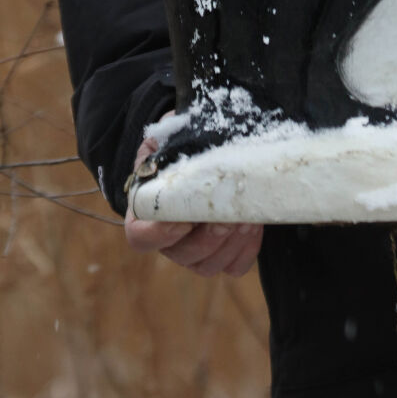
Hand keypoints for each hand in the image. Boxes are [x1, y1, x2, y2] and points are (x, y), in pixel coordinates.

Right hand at [124, 140, 261, 277]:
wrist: (203, 148)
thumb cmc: (184, 141)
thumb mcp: (173, 132)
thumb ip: (173, 136)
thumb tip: (188, 132)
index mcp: (147, 210)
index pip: (141, 237)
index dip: (161, 234)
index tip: (185, 219)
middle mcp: (168, 238)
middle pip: (183, 254)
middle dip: (210, 237)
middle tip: (230, 215)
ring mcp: (194, 249)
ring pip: (209, 265)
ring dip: (231, 243)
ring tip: (249, 216)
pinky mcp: (222, 251)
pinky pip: (234, 265)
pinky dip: (246, 249)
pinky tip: (255, 224)